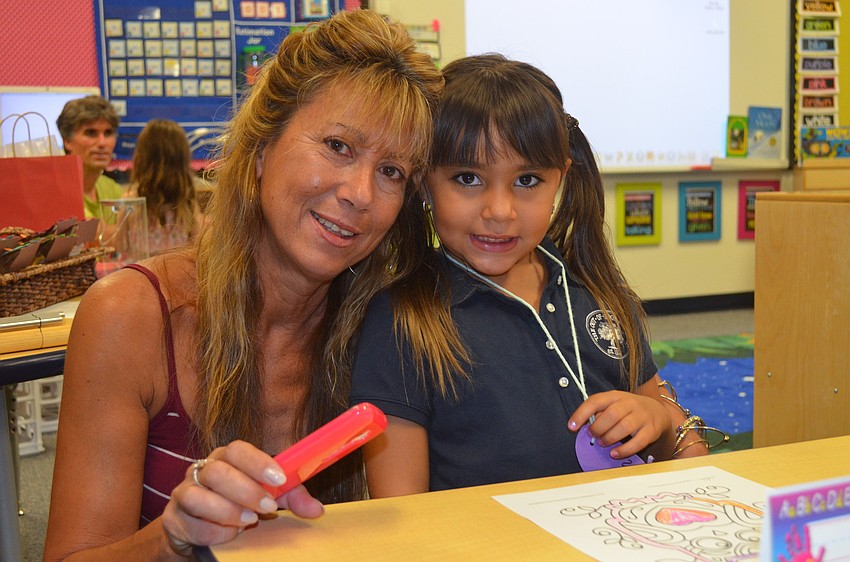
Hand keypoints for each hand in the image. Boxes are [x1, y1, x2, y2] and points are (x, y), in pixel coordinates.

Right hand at [161, 440, 323, 556]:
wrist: (199, 530)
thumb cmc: (238, 504)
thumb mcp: (268, 497)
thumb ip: (292, 498)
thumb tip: (316, 509)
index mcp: (226, 458)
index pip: (238, 449)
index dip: (258, 462)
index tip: (279, 479)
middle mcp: (202, 470)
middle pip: (218, 471)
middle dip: (246, 490)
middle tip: (267, 507)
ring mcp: (183, 493)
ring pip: (196, 495)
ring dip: (226, 510)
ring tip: (248, 521)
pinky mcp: (172, 518)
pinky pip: (189, 523)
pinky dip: (212, 531)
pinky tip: (229, 535)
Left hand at [567, 391, 670, 459]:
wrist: (657, 412)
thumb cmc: (627, 410)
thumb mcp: (612, 405)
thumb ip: (598, 413)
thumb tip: (582, 427)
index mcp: (614, 396)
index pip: (595, 401)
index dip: (581, 414)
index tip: (571, 427)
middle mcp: (629, 403)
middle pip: (611, 414)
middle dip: (598, 428)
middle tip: (593, 436)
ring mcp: (641, 416)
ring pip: (624, 427)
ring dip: (609, 438)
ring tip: (603, 443)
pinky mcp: (651, 430)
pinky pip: (638, 442)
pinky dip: (624, 450)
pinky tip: (615, 453)